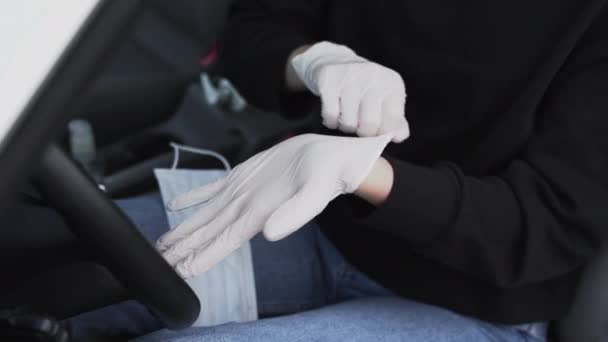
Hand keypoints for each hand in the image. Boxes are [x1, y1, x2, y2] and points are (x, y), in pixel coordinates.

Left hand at [157, 133, 390, 277]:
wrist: (332, 158)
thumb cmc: (328, 177)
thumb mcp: (316, 194)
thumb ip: (295, 214)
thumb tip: (271, 234)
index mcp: (258, 215)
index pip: (222, 244)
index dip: (199, 258)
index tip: (178, 272)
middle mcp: (245, 209)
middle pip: (207, 235)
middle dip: (182, 251)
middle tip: (158, 264)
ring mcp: (241, 193)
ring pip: (205, 217)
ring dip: (184, 232)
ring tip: (163, 245)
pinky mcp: (243, 176)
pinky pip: (211, 189)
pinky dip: (192, 198)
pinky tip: (176, 205)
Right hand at [291, 41, 408, 142]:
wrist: (335, 61)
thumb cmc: (364, 88)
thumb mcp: (385, 101)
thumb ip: (395, 121)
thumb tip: (398, 136)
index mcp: (392, 83)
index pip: (393, 121)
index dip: (382, 133)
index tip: (375, 131)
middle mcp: (374, 75)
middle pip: (370, 124)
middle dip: (362, 132)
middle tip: (358, 125)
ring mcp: (351, 75)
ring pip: (348, 122)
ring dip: (345, 127)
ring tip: (345, 116)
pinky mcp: (330, 79)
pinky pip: (331, 115)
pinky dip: (331, 121)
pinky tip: (333, 113)